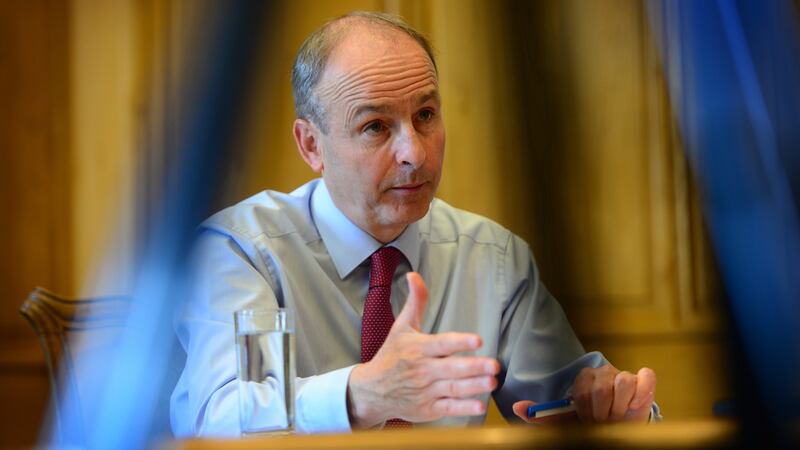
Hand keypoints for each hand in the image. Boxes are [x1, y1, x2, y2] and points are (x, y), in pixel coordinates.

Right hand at [347, 272, 500, 427]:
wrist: (371, 391)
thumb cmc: (390, 356)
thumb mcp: (401, 327)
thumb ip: (415, 302)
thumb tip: (414, 275)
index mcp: (418, 348)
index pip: (441, 344)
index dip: (460, 342)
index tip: (477, 340)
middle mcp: (422, 370)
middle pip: (451, 368)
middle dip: (474, 367)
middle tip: (494, 365)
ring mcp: (426, 391)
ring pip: (453, 389)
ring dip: (474, 386)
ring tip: (491, 382)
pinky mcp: (428, 409)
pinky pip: (448, 409)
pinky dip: (463, 408)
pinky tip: (479, 406)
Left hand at [512, 364, 655, 423]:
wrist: (622, 429)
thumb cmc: (594, 423)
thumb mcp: (568, 422)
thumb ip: (543, 416)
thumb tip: (517, 408)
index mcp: (584, 379)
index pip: (581, 390)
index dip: (586, 410)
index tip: (589, 421)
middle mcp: (603, 372)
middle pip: (601, 388)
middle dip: (603, 412)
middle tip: (604, 421)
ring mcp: (624, 374)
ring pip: (622, 383)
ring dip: (620, 407)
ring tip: (618, 416)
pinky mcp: (645, 379)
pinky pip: (645, 378)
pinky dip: (640, 394)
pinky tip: (635, 405)